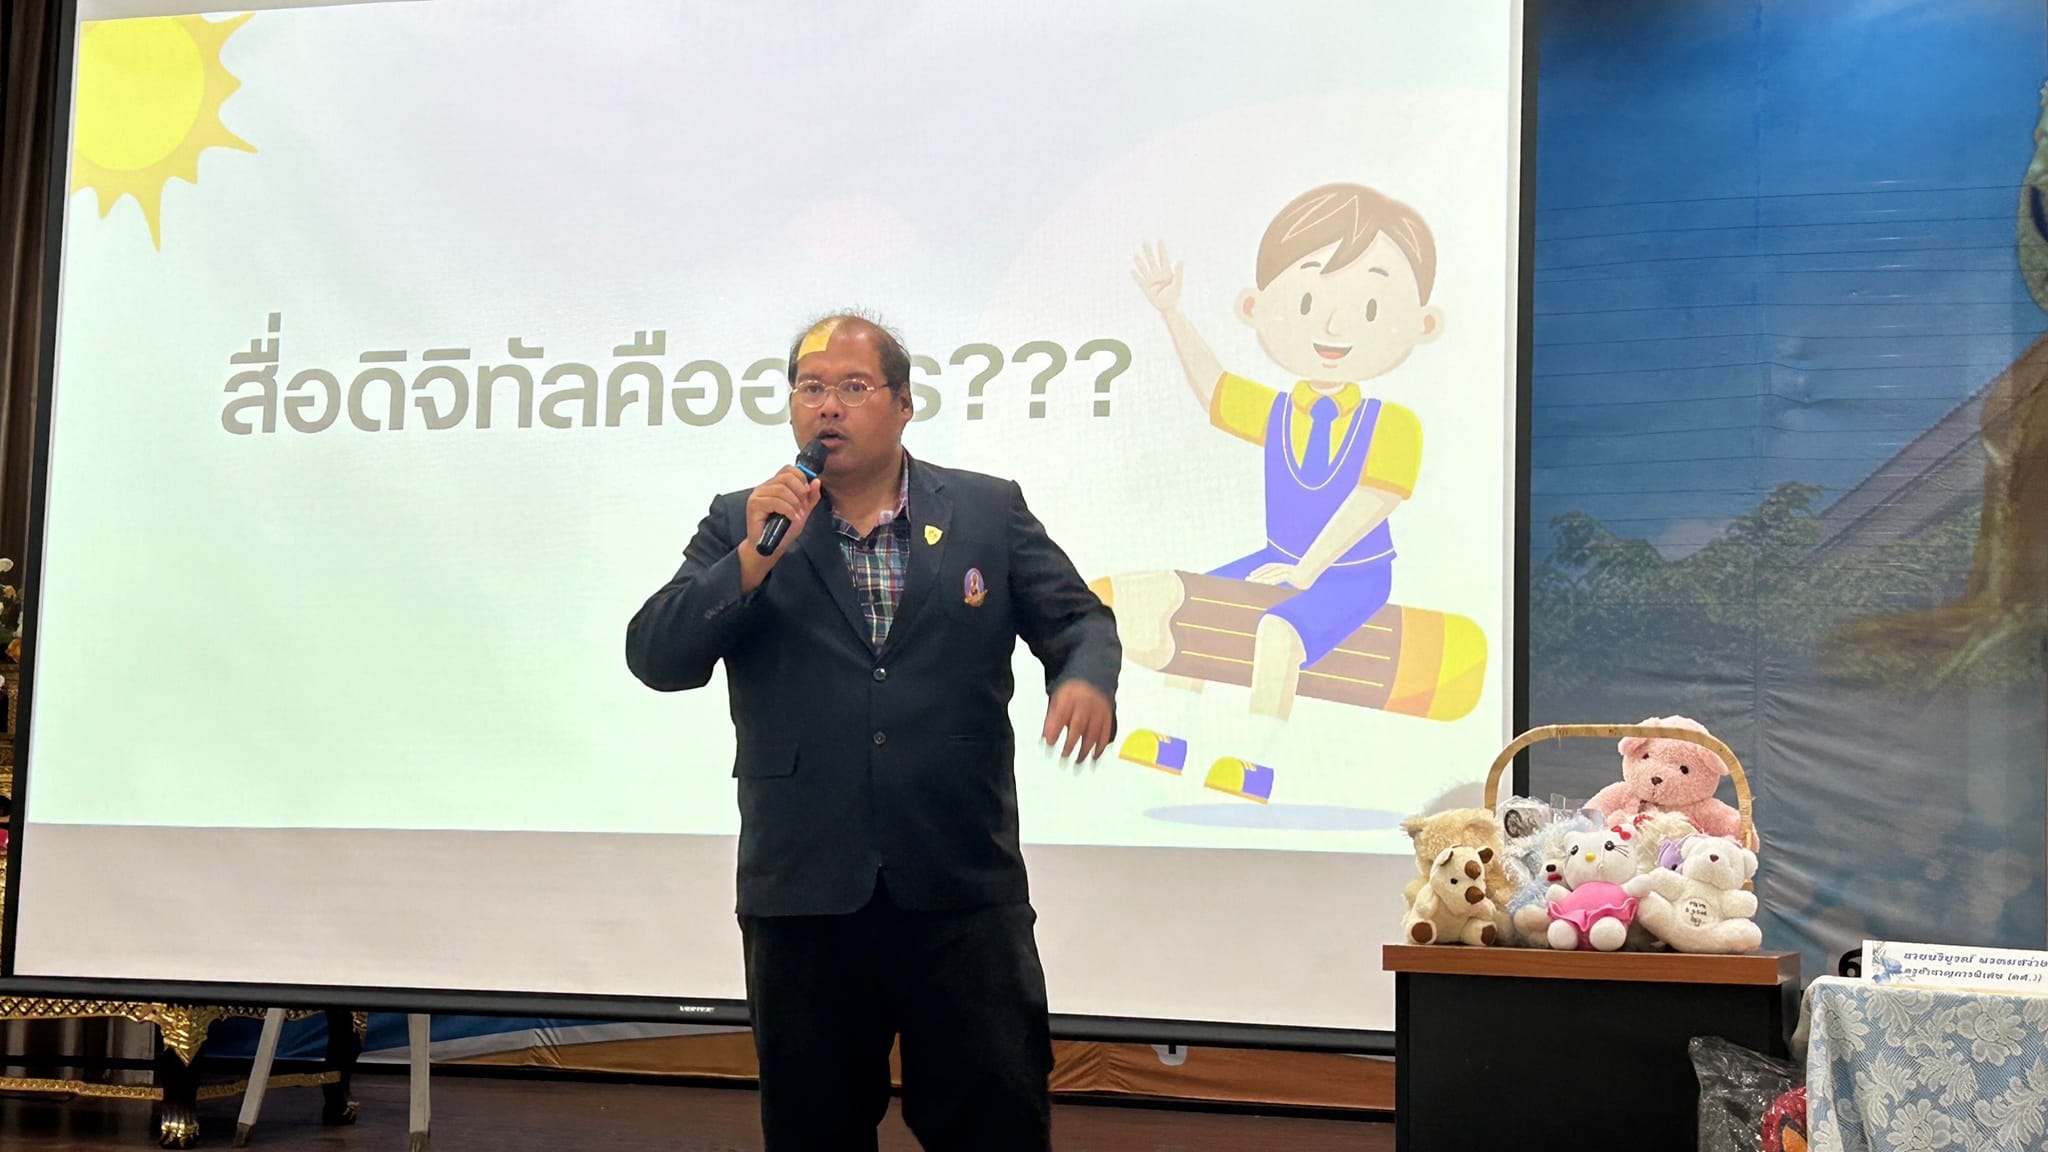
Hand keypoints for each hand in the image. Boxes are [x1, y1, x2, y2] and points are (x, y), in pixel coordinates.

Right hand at [738, 465, 821, 589]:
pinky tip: (791, 519)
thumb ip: (810, 497)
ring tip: (797, 516)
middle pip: (787, 477)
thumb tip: (816, 481)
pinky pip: (775, 501)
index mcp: (775, 484)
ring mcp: (758, 494)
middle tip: (802, 507)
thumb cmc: (783, 530)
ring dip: (795, 504)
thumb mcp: (802, 511)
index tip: (806, 494)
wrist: (771, 548)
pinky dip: (788, 510)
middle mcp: (765, 486)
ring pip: (782, 490)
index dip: (802, 479)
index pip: (789, 469)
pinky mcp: (754, 504)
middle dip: (800, 492)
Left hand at [1042, 679, 1113, 763]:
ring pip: (1093, 733)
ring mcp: (1099, 709)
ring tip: (1077, 762)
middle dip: (1070, 744)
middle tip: (1063, 757)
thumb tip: (1045, 738)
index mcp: (1069, 696)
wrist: (1094, 674)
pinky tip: (1094, 757)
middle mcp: (1086, 702)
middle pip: (1078, 726)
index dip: (1054, 731)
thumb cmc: (1073, 691)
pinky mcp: (1108, 715)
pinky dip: (1100, 747)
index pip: (1060, 715)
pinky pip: (1105, 733)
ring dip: (1085, 750)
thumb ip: (1052, 717)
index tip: (1049, 744)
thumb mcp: (1057, 698)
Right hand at [1130, 241, 1181, 312]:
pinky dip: (1135, 276)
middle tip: (1145, 241)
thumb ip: (1179, 272)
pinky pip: (1139, 280)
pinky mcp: (1146, 288)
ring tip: (1136, 254)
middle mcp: (1158, 275)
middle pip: (1152, 261)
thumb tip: (1181, 260)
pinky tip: (1132, 270)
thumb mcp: (1178, 284)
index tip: (1160, 240)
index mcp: (1166, 273)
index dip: (1161, 250)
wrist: (1168, 308)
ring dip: (1140, 261)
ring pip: (1144, 268)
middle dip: (1148, 252)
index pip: (1163, 259)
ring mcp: (1151, 281)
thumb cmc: (1175, 296)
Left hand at [1246, 562, 1303, 587]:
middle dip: (1257, 575)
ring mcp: (1286, 571)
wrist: (1314, 572)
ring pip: (1271, 574)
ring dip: (1261, 578)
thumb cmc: (1304, 578)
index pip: (1268, 568)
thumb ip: (1287, 583)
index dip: (1259, 571)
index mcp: (1282, 568)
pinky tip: (1265, 584)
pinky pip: (1278, 578)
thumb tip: (1284, 589)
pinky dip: (1271, 580)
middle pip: (1266, 571)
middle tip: (1247, 580)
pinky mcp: (1290, 575)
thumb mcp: (1294, 581)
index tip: (1251, 576)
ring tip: (1253, 582)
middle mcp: (1282, 568)